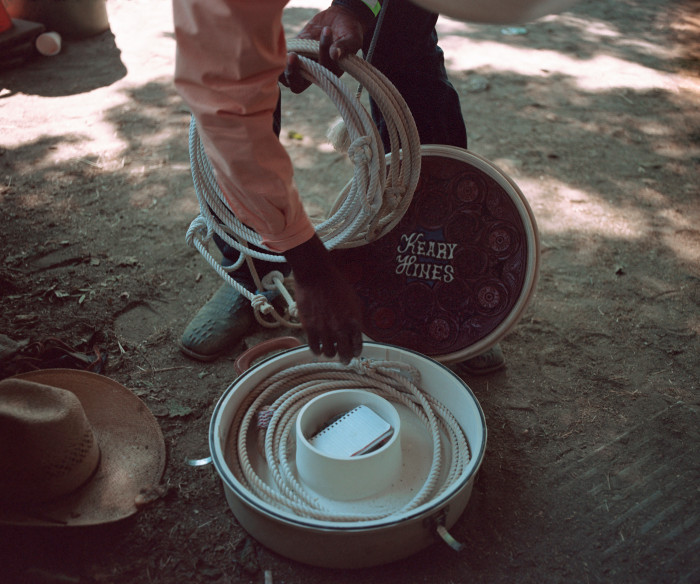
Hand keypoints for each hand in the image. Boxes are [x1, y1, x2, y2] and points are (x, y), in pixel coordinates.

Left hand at [280, 6, 364, 93]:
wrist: (339, 19)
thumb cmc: (350, 32)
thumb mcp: (352, 38)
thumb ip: (346, 47)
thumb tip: (335, 54)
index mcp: (330, 73)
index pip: (320, 76)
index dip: (318, 65)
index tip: (320, 45)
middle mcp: (314, 72)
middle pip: (297, 85)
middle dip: (293, 74)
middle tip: (293, 56)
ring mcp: (302, 62)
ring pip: (286, 76)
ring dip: (284, 67)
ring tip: (289, 52)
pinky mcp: (295, 50)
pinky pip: (282, 60)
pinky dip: (280, 55)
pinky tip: (286, 44)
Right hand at [285, 235, 362, 362]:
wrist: (316, 276)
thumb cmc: (336, 285)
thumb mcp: (354, 301)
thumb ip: (356, 318)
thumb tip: (357, 331)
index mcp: (354, 322)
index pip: (357, 345)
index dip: (356, 352)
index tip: (354, 353)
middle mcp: (340, 329)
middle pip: (344, 353)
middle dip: (345, 359)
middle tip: (344, 360)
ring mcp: (324, 330)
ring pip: (329, 353)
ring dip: (331, 354)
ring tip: (330, 352)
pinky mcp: (310, 329)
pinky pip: (314, 348)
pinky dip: (317, 351)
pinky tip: (318, 349)